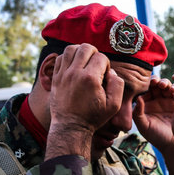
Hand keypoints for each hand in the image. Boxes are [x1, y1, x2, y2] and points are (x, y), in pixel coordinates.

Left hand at [46, 44, 123, 159]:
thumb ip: (118, 85)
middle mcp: (75, 73)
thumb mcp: (114, 105)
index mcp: (90, 79)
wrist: (71, 126)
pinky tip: (74, 66)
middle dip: (94, 53)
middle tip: (96, 65)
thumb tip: (111, 72)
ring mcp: (63, 74)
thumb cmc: (93, 117)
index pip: (101, 57)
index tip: (104, 76)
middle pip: (85, 48)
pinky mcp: (55, 78)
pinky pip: (60, 58)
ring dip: (80, 52)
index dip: (106, 64)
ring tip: (85, 62)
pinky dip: (68, 57)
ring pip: (71, 49)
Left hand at [133, 76, 173, 151]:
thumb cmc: (156, 137)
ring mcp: (168, 100)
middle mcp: (157, 100)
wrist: (173, 145)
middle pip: (157, 85)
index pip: (146, 89)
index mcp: (146, 104)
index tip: (149, 83)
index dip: (147, 84)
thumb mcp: (144, 126)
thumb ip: (138, 113)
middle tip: (158, 83)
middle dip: (158, 81)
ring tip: (167, 87)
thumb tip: (137, 98)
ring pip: (168, 87)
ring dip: (167, 84)